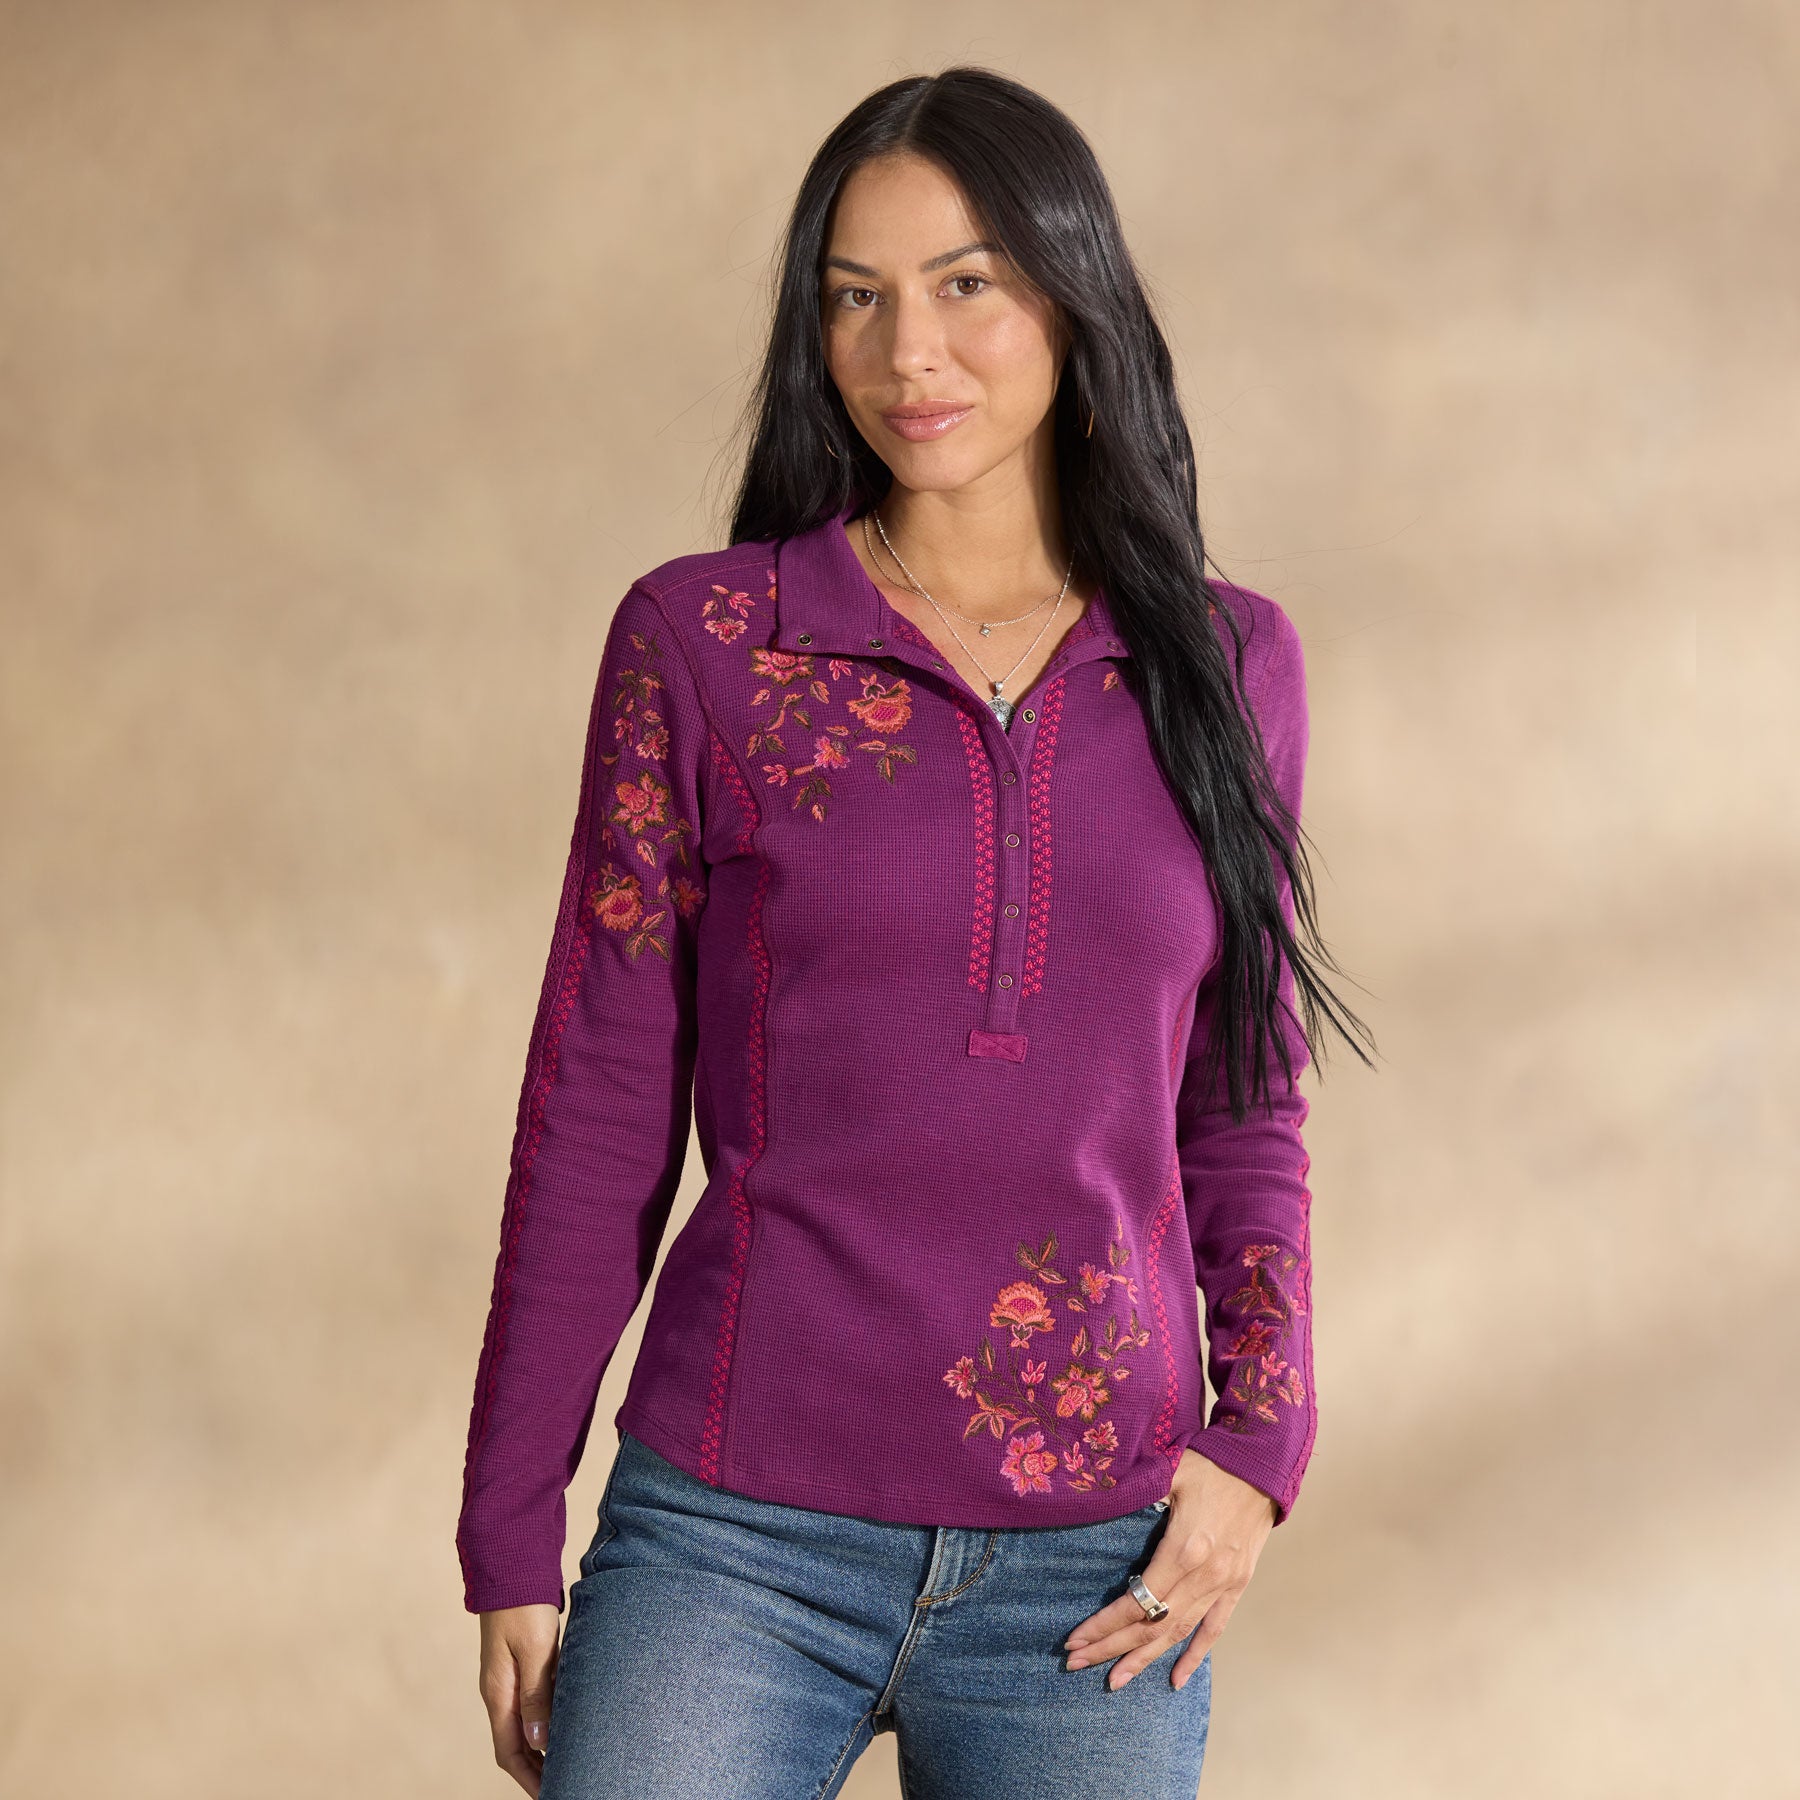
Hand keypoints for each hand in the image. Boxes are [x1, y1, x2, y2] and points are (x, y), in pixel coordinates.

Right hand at [478, 1603, 562, 1794]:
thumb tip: (539, 1742)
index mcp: (498, 1692)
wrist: (511, 1565)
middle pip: (515, 1744)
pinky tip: (564, 1723)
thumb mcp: (534, 1649)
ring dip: (542, 1747)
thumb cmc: (523, 1604)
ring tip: (568, 1762)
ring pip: (524, 1724)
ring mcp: (509, 1677)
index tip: (550, 1794)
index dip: (529, 1778)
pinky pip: (532, 1703)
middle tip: (564, 1783)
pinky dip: (546, 1720)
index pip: (508, 1751)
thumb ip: (537, 1694)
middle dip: (536, 1770)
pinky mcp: (521, 1662)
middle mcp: (500, 1690)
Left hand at [1062, 1448, 1277, 1690]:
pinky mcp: (1237, 1584)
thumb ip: (1135, 1494)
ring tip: (1115, 1681)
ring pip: (1178, 1633)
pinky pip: (1214, 1628)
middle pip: (1151, 1626)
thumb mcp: (1167, 1472)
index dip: (1103, 1624)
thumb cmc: (1209, 1463)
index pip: (1136, 1602)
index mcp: (1183, 1550)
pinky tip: (1176, 1679)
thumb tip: (1093, 1500)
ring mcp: (1223, 1584)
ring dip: (1145, 1659)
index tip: (1074, 1639)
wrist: (1262, 1463)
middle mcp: (1204, 1576)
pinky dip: (1195, 1656)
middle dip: (1111, 1648)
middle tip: (1076, 1664)